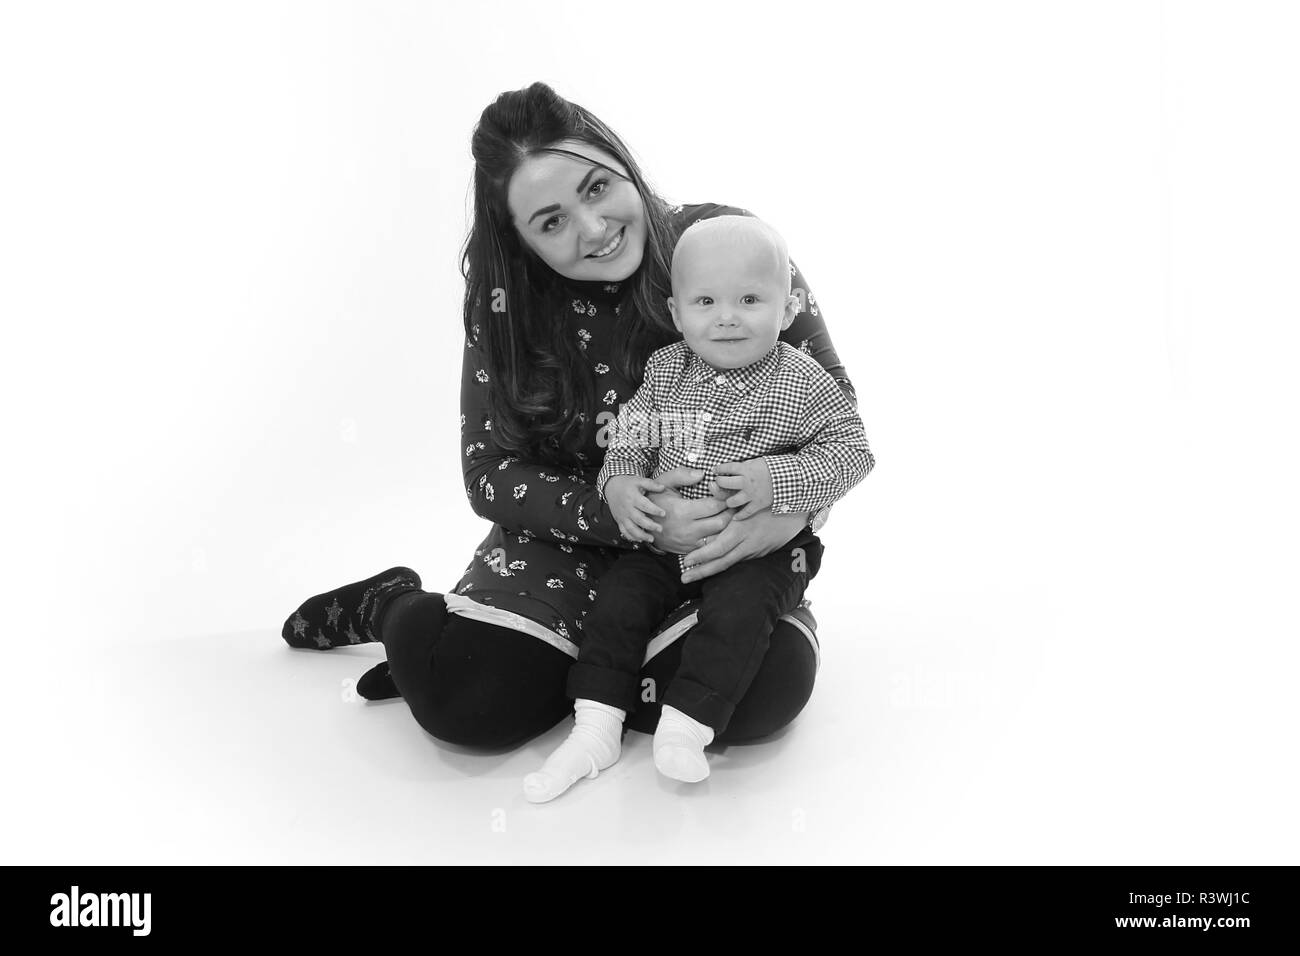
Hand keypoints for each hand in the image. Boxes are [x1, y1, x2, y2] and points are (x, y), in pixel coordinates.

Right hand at [604, 475, 666, 543]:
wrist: (612, 487)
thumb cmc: (627, 484)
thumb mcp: (638, 480)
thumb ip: (651, 484)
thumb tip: (663, 487)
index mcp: (633, 497)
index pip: (644, 505)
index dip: (654, 510)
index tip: (663, 513)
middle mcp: (627, 508)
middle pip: (638, 519)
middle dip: (650, 525)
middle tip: (660, 529)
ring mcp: (622, 516)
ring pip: (631, 528)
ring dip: (641, 535)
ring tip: (651, 539)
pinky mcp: (619, 521)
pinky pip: (624, 531)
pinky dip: (631, 537)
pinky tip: (640, 540)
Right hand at [645, 466, 731, 553]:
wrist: (642, 523)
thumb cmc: (655, 500)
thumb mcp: (663, 483)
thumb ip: (681, 475)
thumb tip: (702, 474)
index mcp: (682, 511)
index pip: (714, 505)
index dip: (725, 497)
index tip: (726, 492)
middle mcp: (687, 529)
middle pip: (721, 523)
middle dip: (731, 512)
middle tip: (733, 503)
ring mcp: (688, 542)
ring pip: (719, 538)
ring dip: (728, 527)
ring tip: (730, 515)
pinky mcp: (689, 550)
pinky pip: (711, 547)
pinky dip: (719, 537)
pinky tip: (722, 528)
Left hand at [680, 508, 809, 582]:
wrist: (795, 513)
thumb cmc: (768, 502)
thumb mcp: (747, 498)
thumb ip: (728, 495)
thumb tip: (710, 487)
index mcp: (741, 529)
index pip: (718, 548)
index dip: (701, 556)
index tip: (685, 561)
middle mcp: (746, 544)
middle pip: (721, 562)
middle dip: (701, 571)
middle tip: (684, 578)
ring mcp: (753, 551)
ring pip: (729, 564)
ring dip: (710, 571)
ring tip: (692, 576)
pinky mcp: (757, 553)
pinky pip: (737, 560)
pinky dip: (723, 564)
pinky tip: (710, 568)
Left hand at [712, 458, 772, 519]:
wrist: (789, 478)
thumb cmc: (773, 468)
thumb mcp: (757, 461)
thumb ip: (744, 466)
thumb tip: (732, 469)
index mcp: (746, 469)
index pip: (727, 468)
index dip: (718, 468)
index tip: (714, 470)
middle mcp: (746, 482)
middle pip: (724, 483)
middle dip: (719, 482)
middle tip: (719, 483)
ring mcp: (751, 495)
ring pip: (732, 501)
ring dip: (727, 501)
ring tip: (728, 499)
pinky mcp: (758, 504)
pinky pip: (745, 512)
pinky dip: (739, 516)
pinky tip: (734, 516)